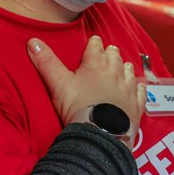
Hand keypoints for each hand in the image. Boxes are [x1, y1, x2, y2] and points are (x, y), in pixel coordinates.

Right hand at [28, 35, 145, 136]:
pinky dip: (139, 86)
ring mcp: (127, 88)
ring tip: (123, 65)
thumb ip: (46, 63)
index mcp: (96, 64)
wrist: (100, 133)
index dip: (94, 43)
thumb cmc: (78, 107)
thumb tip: (32, 41)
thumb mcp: (58, 84)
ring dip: (125, 66)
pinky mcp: (136, 105)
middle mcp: (115, 72)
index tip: (94, 41)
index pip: (96, 47)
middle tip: (108, 51)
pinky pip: (140, 91)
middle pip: (114, 57)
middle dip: (110, 53)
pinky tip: (139, 85)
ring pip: (129, 71)